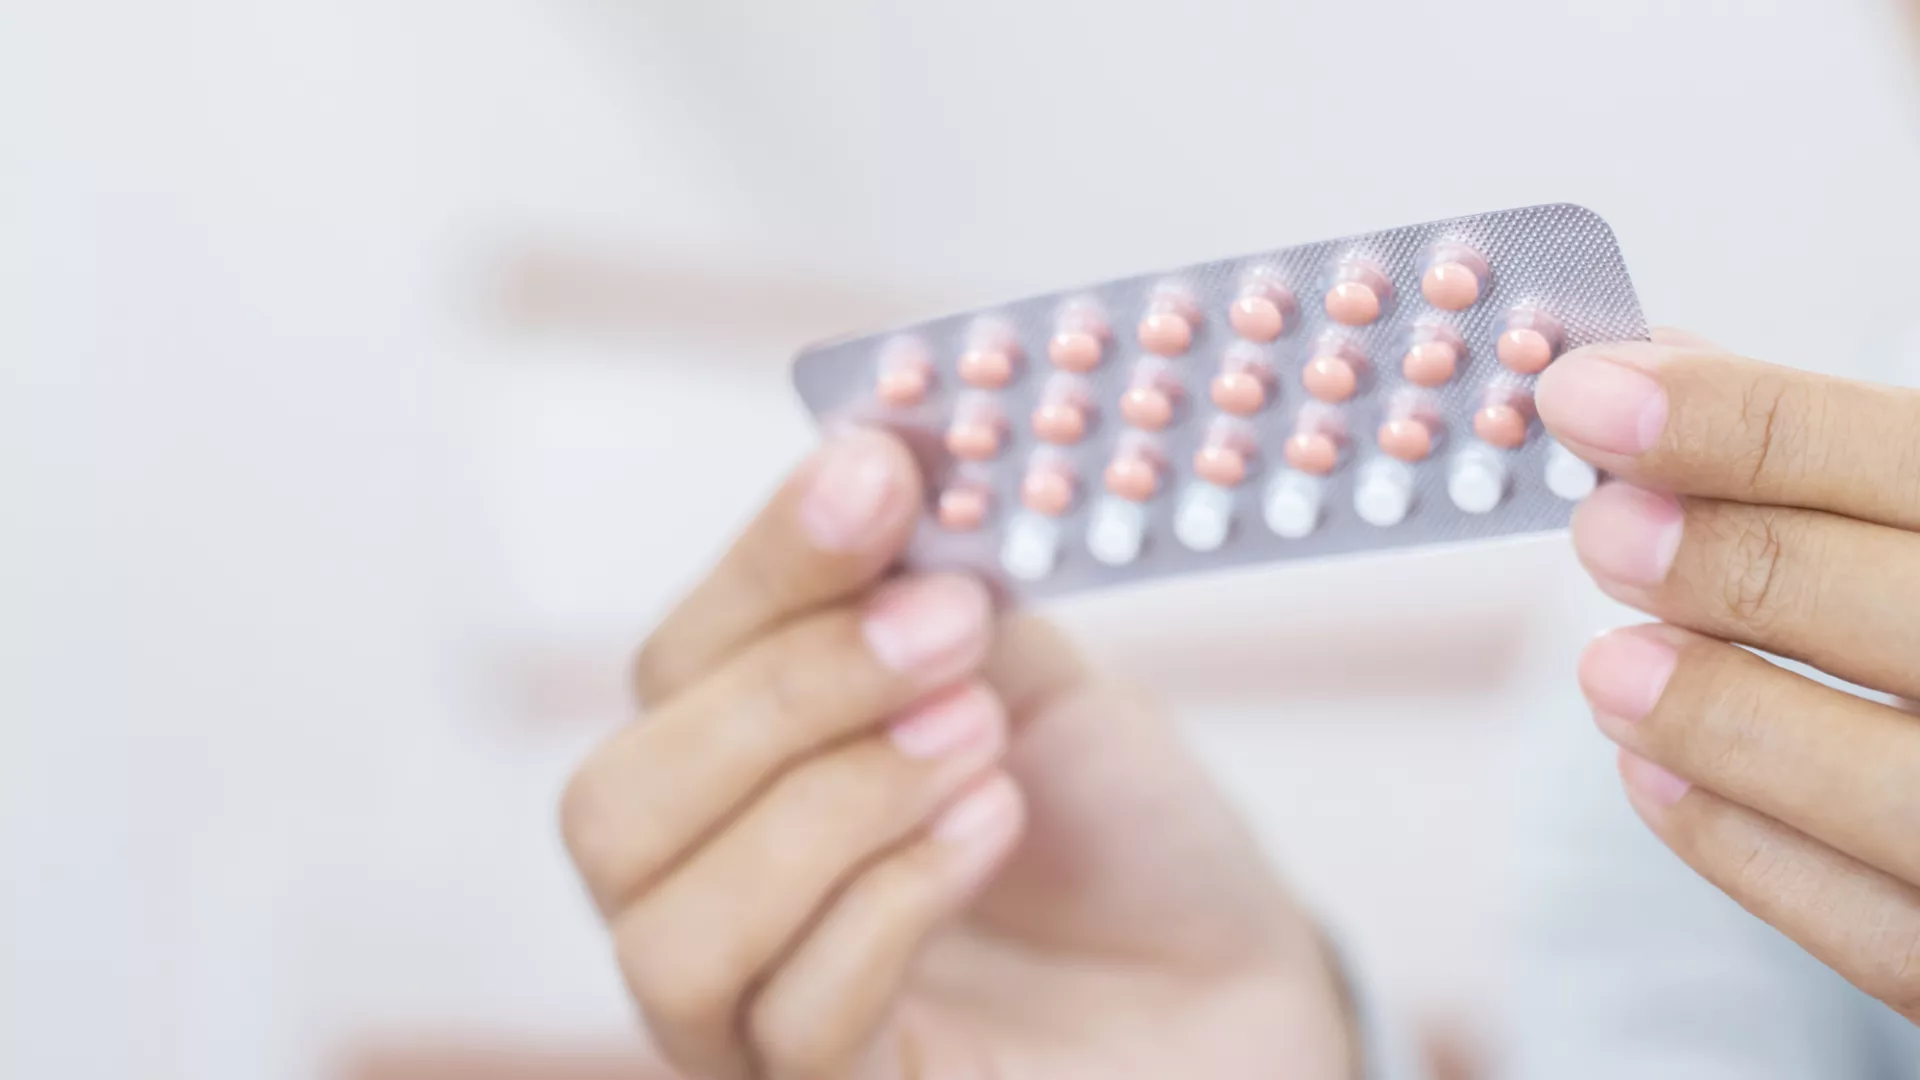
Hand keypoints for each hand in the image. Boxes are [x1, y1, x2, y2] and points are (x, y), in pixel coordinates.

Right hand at [560, 429, 1355, 1079]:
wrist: (1232, 979)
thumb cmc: (1114, 829)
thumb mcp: (1024, 673)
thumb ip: (930, 587)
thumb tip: (862, 459)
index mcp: (739, 770)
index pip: (672, 665)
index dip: (763, 564)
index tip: (876, 474)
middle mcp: (713, 900)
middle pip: (614, 809)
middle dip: (783, 695)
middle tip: (948, 626)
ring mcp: (760, 1025)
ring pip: (669, 933)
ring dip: (832, 802)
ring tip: (979, 734)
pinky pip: (795, 1024)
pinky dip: (891, 900)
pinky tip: (994, 823)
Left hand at [1538, 329, 1919, 1023]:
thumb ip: (1814, 448)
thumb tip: (1634, 370)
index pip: (1910, 459)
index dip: (1744, 419)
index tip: (1582, 394)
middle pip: (1915, 613)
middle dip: (1739, 563)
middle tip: (1601, 528)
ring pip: (1894, 788)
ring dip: (1722, 715)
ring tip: (1606, 664)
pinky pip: (1872, 926)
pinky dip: (1740, 844)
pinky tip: (1645, 771)